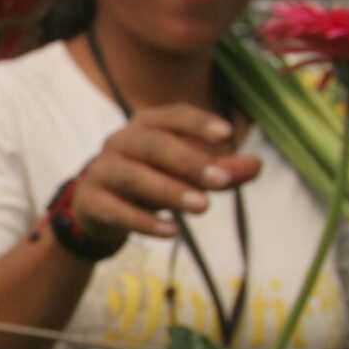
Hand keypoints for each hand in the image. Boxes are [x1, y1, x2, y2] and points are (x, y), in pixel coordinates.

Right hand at [72, 103, 262, 242]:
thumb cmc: (150, 182)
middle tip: (221, 181)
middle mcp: (119, 142)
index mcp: (144, 126)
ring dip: (169, 190)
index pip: (172, 115)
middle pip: (152, 145)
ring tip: (203, 207)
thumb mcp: (185, 175)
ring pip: (133, 176)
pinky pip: (116, 209)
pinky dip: (144, 221)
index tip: (228, 135)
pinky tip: (172, 232)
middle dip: (188, 161)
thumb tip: (258, 165)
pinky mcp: (90, 201)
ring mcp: (101, 171)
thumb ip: (221, 170)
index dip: (197, 123)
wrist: (98, 210)